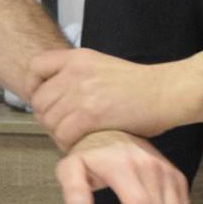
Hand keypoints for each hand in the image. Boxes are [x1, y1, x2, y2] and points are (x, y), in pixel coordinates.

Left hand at [30, 47, 182, 148]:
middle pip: (40, 101)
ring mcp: (82, 92)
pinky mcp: (90, 114)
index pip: (36, 66)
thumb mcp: (104, 68)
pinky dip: (70, 146)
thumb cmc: (142, 88)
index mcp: (78, 57)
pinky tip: (84, 145)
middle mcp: (76, 71)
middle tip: (66, 128)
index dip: (34, 87)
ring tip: (77, 138)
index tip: (43, 101)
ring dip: (60, 135)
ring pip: (49, 121)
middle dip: (49, 119)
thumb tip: (56, 100)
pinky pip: (64, 135)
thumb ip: (78, 78)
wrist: (168, 92)